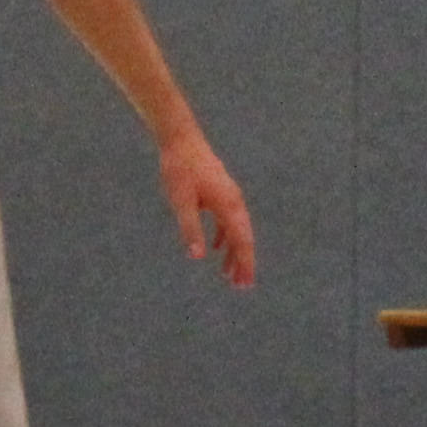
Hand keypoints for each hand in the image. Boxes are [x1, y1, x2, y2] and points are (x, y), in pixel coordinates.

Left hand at [160, 130, 256, 287]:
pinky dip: (225, 237)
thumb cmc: (180, 169)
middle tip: (241, 286)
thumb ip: (191, 228)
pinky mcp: (220, 193)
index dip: (245, 264)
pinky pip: (228, 221)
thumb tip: (197, 256)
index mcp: (229, 206)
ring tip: (228, 274)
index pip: (242, 241)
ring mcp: (229, 197)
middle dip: (243, 263)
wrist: (182, 140)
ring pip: (237, 231)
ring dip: (234, 253)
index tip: (245, 284)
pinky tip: (217, 249)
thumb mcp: (181, 201)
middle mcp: (235, 203)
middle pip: (244, 239)